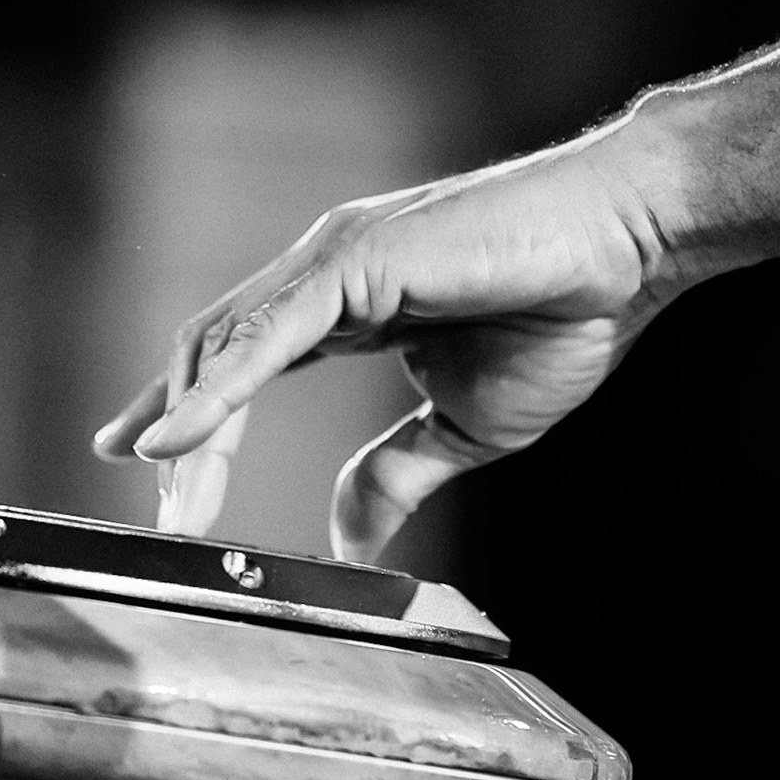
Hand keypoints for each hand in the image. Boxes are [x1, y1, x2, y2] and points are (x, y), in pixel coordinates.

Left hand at [91, 110, 705, 561]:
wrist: (634, 245)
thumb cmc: (566, 312)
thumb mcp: (464, 427)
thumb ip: (396, 473)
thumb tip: (350, 534)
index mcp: (346, 304)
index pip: (239, 360)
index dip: (187, 411)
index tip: (145, 462)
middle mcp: (324, 272)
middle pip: (215, 354)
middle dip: (175, 432)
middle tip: (163, 508)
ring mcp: (334, 258)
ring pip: (226, 343)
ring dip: (188, 423)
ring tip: (169, 492)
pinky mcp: (357, 260)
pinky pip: (266, 335)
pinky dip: (216, 392)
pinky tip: (179, 437)